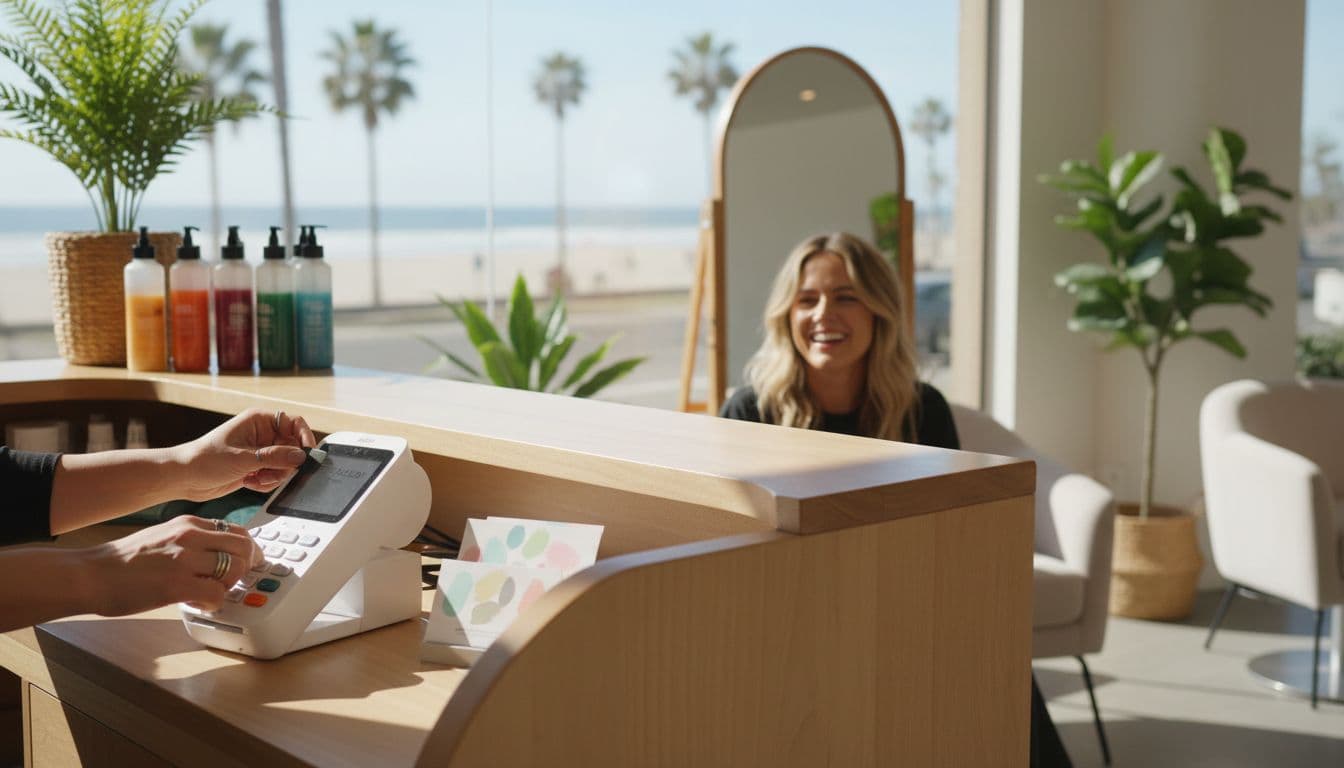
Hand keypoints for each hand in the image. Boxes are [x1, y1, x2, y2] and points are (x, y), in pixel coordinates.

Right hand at [83, 516, 262, 615]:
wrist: (89, 574)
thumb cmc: (121, 561)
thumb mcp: (163, 536)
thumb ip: (191, 541)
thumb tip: (216, 554)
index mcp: (188, 523)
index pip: (237, 531)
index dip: (247, 550)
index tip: (247, 563)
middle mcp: (190, 536)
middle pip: (244, 547)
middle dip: (245, 568)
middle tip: (231, 583)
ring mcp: (185, 559)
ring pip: (236, 569)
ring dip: (227, 586)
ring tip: (206, 593)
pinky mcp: (177, 584)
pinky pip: (217, 594)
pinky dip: (213, 603)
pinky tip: (196, 603)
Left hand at [174, 408, 316, 500]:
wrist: (184, 478)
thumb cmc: (205, 459)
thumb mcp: (243, 458)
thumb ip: (275, 457)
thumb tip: (301, 456)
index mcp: (259, 420)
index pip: (294, 422)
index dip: (304, 437)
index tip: (307, 455)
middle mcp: (262, 434)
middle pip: (293, 447)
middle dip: (285, 464)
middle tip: (271, 473)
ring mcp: (260, 451)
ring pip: (285, 464)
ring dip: (274, 476)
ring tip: (255, 479)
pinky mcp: (256, 466)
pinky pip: (275, 475)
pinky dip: (266, 482)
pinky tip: (249, 482)